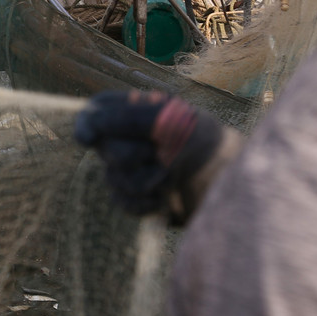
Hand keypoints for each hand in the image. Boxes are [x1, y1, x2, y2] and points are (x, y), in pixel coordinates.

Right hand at [74, 90, 230, 221]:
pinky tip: (165, 199)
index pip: (97, 112)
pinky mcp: (141, 198)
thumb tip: (84, 133)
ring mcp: (135, 169)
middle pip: (106, 150)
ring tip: (170, 177)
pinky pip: (124, 203)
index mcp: (136, 112)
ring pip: (114, 180)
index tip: (88, 139)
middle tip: (159, 153)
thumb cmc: (204, 143)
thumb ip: (125, 119)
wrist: (233, 184)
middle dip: (131, 155)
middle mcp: (131, 138)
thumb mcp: (168, 121)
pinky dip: (145, 203)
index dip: (87, 125)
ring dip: (143, 181)